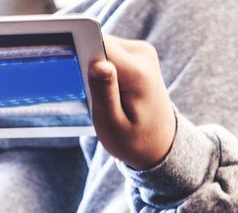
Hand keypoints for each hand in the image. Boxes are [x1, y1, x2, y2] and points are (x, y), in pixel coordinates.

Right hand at [88, 35, 176, 169]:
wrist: (159, 142)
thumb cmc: (134, 138)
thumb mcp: (113, 125)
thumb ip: (104, 94)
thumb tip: (97, 64)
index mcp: (138, 73)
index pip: (99, 46)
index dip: (82, 57)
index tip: (78, 77)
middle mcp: (143, 53)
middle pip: (99, 44)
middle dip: (88, 68)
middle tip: (98, 97)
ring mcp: (141, 50)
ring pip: (101, 47)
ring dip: (95, 70)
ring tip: (107, 96)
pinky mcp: (136, 52)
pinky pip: (107, 52)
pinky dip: (102, 70)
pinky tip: (111, 89)